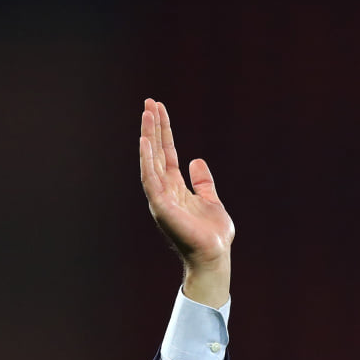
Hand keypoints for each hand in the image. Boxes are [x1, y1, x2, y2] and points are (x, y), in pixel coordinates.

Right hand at [138, 98, 232, 307]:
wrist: (215, 257)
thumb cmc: (213, 235)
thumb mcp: (211, 200)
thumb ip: (203, 182)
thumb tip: (197, 161)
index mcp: (175, 188)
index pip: (166, 154)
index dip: (163, 132)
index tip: (159, 109)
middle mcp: (165, 191)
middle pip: (156, 152)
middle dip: (153, 127)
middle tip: (149, 102)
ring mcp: (161, 199)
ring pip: (150, 161)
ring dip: (148, 137)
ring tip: (147, 113)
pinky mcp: (161, 207)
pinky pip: (150, 179)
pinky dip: (146, 160)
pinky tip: (145, 142)